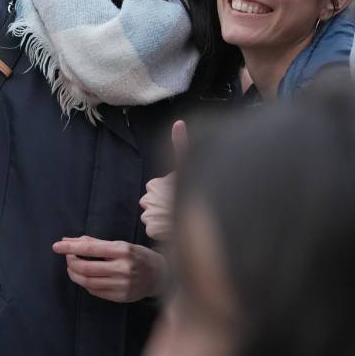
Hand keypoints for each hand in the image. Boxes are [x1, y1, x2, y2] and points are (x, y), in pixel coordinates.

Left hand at [51, 236, 165, 302]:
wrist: (160, 275)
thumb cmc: (137, 256)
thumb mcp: (119, 244)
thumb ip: (94, 243)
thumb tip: (68, 240)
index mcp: (122, 250)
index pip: (90, 248)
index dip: (70, 248)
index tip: (56, 246)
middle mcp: (122, 268)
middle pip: (85, 268)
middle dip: (71, 263)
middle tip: (68, 258)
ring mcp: (122, 284)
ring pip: (87, 282)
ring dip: (75, 274)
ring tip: (73, 268)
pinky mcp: (120, 297)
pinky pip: (95, 291)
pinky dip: (86, 284)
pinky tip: (86, 278)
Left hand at [140, 120, 187, 241]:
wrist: (206, 217)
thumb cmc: (199, 191)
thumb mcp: (188, 167)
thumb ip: (180, 144)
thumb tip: (178, 123)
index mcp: (154, 184)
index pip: (153, 189)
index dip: (166, 193)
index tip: (178, 195)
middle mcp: (148, 199)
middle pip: (150, 204)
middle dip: (162, 206)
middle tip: (178, 209)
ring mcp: (149, 215)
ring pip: (151, 219)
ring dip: (161, 220)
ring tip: (177, 219)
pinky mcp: (152, 230)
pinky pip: (153, 232)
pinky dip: (161, 233)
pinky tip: (173, 229)